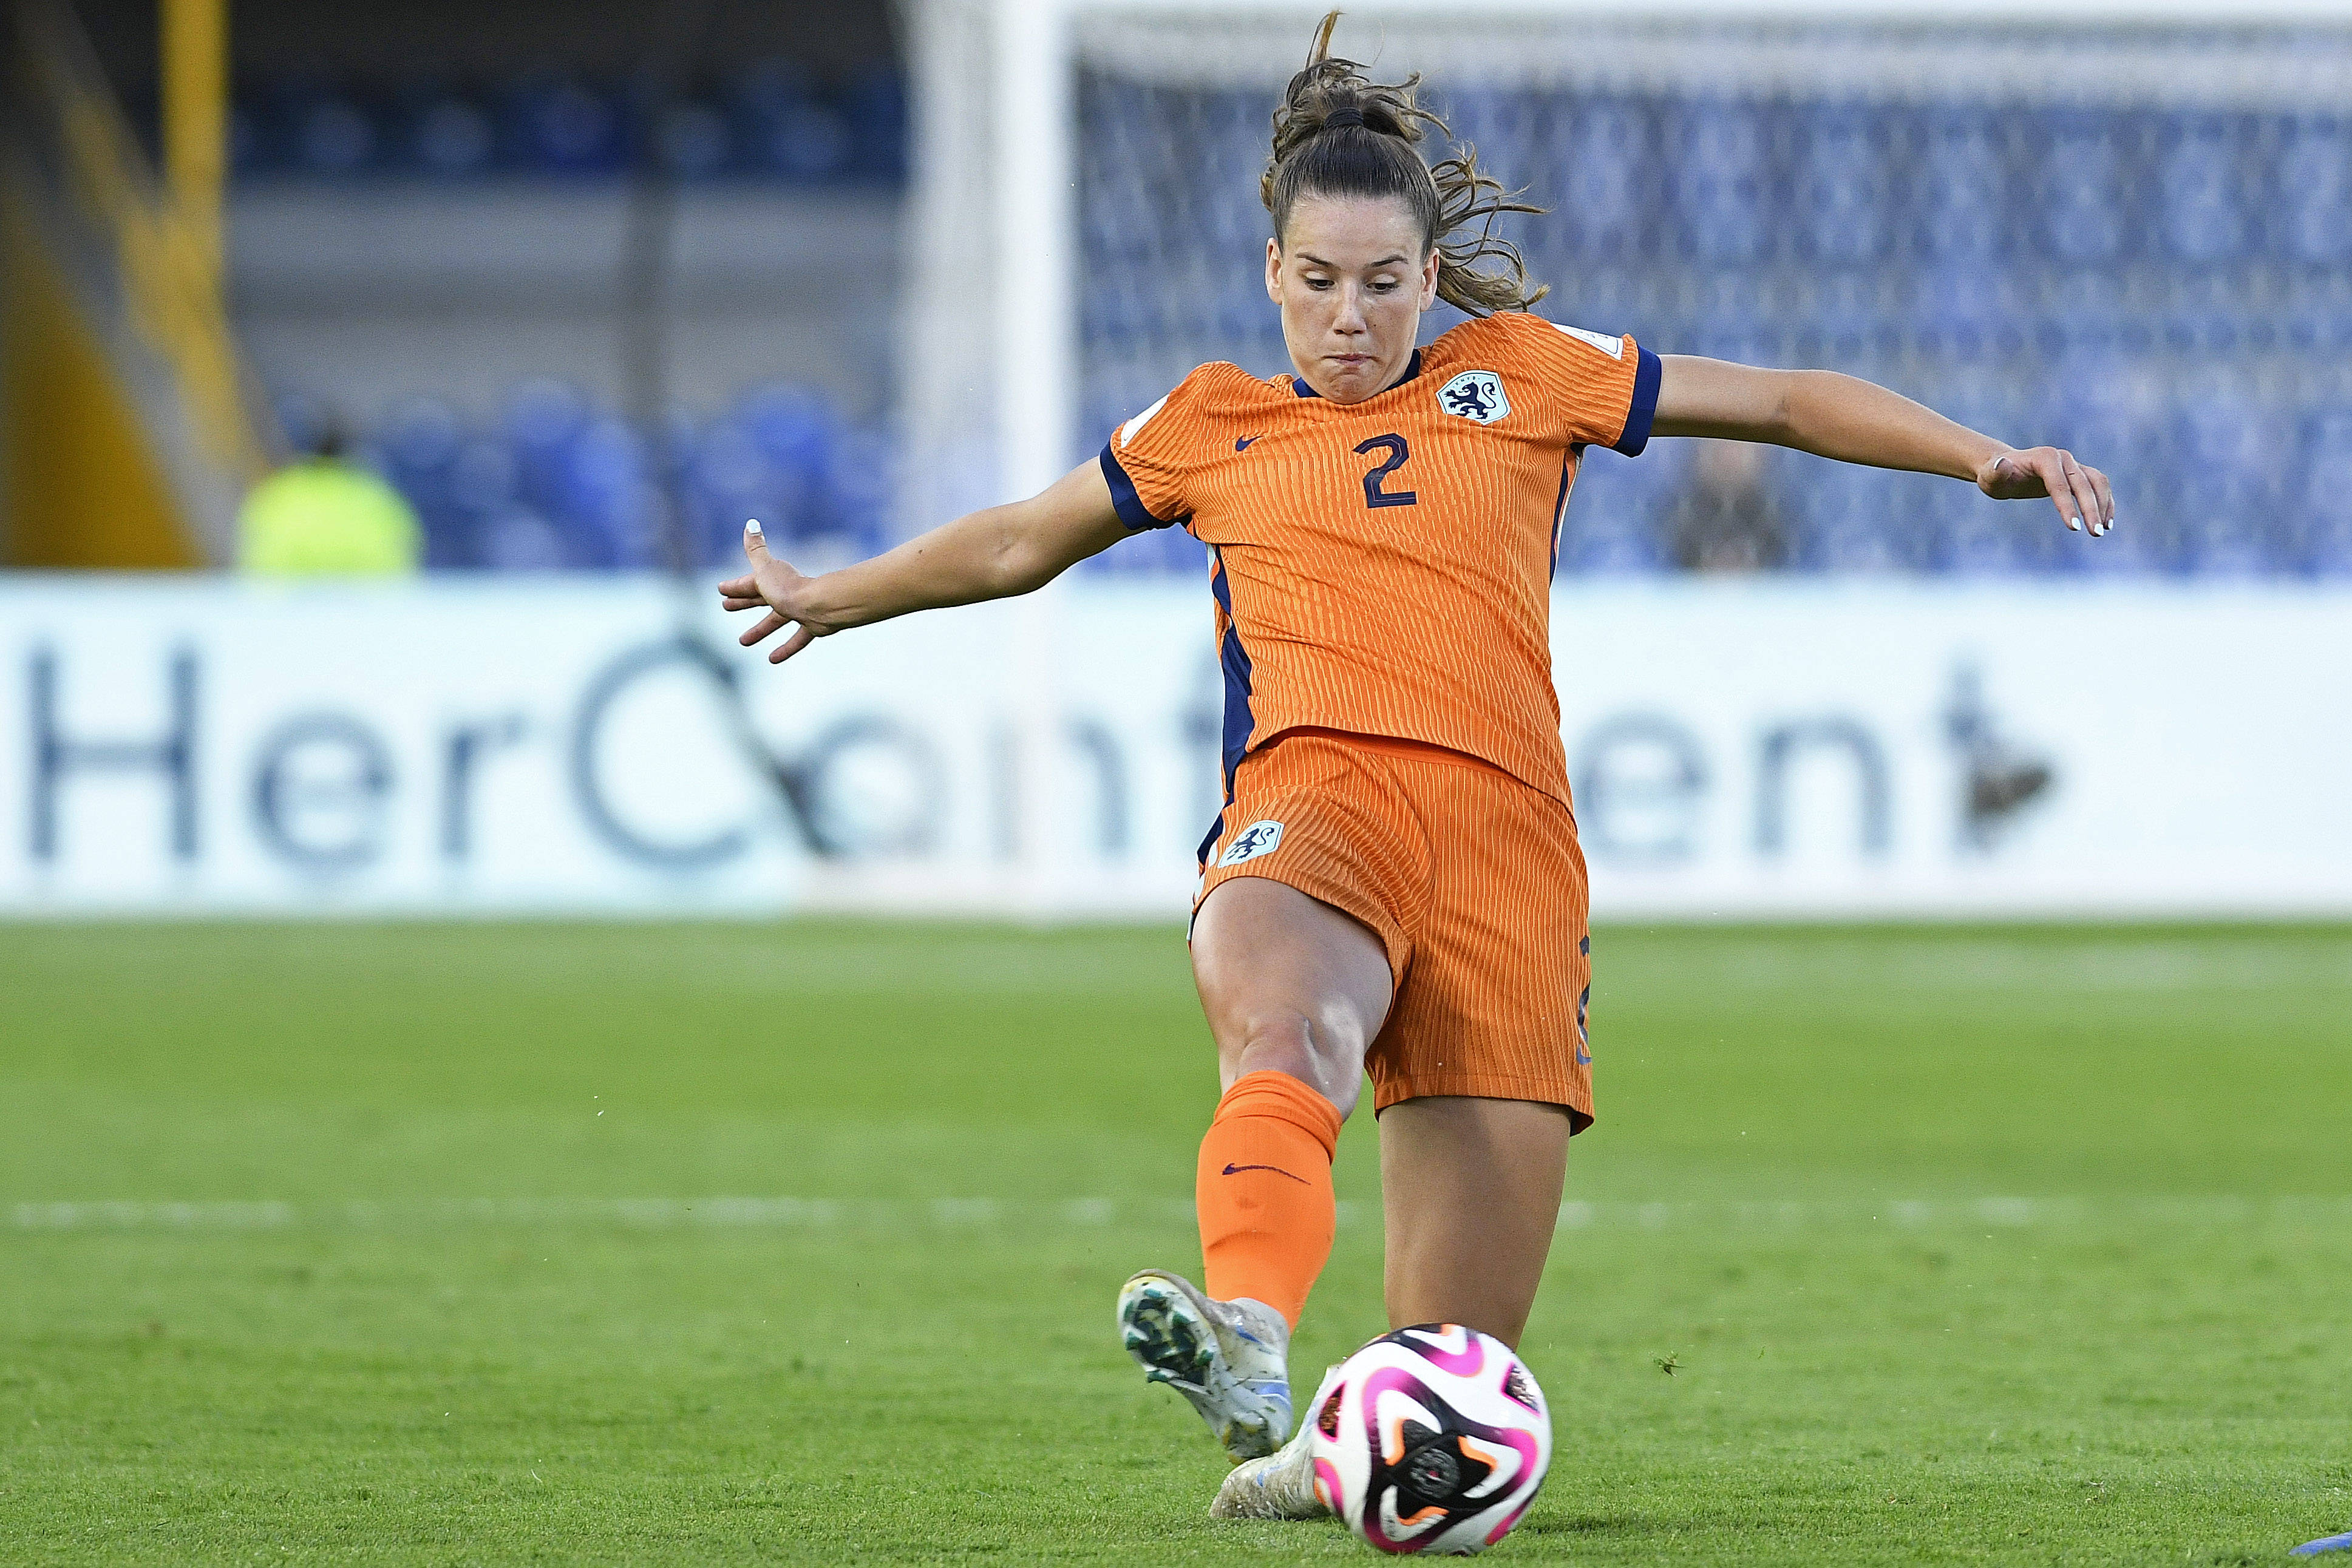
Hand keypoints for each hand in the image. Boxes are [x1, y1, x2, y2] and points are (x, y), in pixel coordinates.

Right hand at [717, 520, 835, 663]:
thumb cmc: (789, 588)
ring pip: (775, 621)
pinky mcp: (812, 625)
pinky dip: (786, 648)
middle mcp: (785, 594)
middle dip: (743, 602)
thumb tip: (751, 522)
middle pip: (760, 599)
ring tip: (743, 642)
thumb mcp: (765, 569)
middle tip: (726, 607)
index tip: (720, 590)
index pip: (748, 583)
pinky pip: (797, 638)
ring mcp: (799, 610)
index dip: (734, 586)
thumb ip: (755, 549)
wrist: (820, 607)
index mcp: (772, 580)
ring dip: (759, 630)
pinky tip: (772, 659)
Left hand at [1976, 446, 2114, 536]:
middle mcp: (2063, 458)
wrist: (2004, 469)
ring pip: (2097, 482)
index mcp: (2044, 457)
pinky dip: (2105, 501)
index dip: (2067, 506)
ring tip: (2102, 530)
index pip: (2059, 484)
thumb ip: (1995, 472)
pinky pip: (2098, 485)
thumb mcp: (1989, 476)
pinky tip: (2107, 522)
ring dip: (2103, 505)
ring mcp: (2073, 464)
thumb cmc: (1994, 476)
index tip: (2073, 528)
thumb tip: (2001, 464)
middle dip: (2090, 509)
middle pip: (2082, 484)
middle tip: (2094, 534)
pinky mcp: (2079, 473)